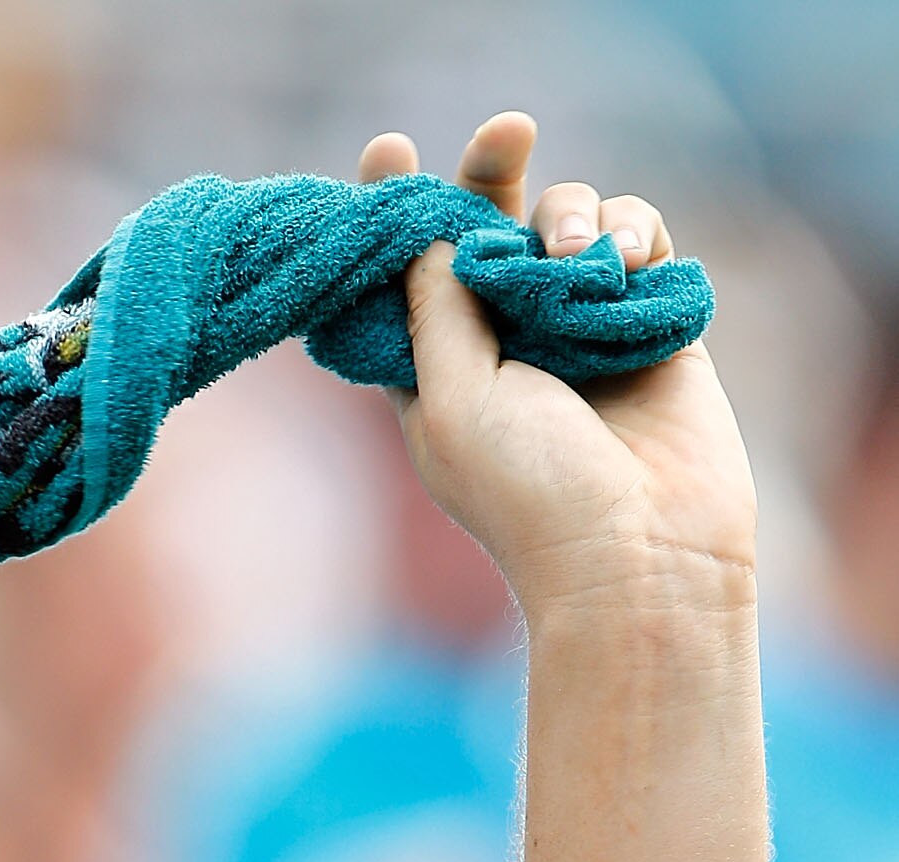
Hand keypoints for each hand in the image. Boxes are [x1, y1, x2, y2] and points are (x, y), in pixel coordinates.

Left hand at [358, 112, 756, 621]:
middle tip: (505, 133)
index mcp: (434, 372)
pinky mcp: (645, 319)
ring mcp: (577, 328)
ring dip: (571, 216)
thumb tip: (430, 233)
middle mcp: (503, 343)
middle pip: (487, 227)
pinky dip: (631, 235)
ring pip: (565, 221)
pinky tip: (625, 267)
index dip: (394, 212)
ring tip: (581, 258)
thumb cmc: (532, 495)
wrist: (643, 554)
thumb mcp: (452, 399)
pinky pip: (635, 239)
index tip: (388, 152)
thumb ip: (434, 307)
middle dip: (490, 173)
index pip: (404, 275)